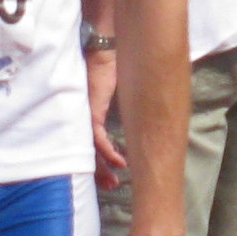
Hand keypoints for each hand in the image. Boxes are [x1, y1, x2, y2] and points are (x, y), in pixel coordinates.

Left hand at [84, 47, 125, 187]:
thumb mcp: (127, 93)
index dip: (103, 162)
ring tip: (114, 181)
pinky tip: (119, 161)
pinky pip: (97, 139)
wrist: (108, 49)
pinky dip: (108, 152)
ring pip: (92, 150)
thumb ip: (133, 108)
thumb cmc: (117, 66)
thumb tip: (150, 120)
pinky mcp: (91, 112)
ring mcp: (87, 116)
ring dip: (104, 167)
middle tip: (111, 186)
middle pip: (90, 152)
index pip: (94, 145)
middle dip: (101, 172)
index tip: (116, 173)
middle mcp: (87, 118)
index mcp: (92, 116)